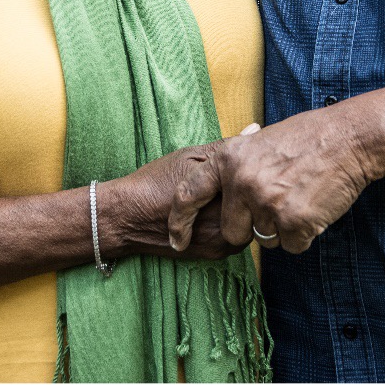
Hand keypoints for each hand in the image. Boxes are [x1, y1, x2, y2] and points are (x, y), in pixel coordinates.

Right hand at [97, 137, 252, 261]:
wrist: (127, 217)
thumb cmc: (155, 182)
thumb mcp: (190, 157)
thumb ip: (225, 148)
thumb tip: (255, 130)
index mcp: (223, 199)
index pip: (257, 180)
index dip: (254, 167)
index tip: (249, 159)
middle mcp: (227, 226)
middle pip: (256, 204)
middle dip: (250, 189)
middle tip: (236, 174)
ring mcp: (223, 244)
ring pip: (249, 220)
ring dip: (242, 206)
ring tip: (221, 192)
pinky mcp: (217, 254)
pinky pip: (237, 234)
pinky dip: (231, 220)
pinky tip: (215, 208)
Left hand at [168, 110, 374, 254]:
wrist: (347, 139)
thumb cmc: (305, 137)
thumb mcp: (258, 141)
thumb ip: (235, 163)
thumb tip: (216, 185)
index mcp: (228, 159)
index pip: (189, 195)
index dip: (180, 221)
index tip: (177, 240)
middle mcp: (242, 182)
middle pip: (232, 231)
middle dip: (251, 226)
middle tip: (277, 201)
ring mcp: (267, 203)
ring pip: (264, 239)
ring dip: (281, 228)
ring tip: (299, 196)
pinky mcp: (293, 222)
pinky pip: (291, 246)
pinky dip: (302, 234)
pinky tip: (313, 207)